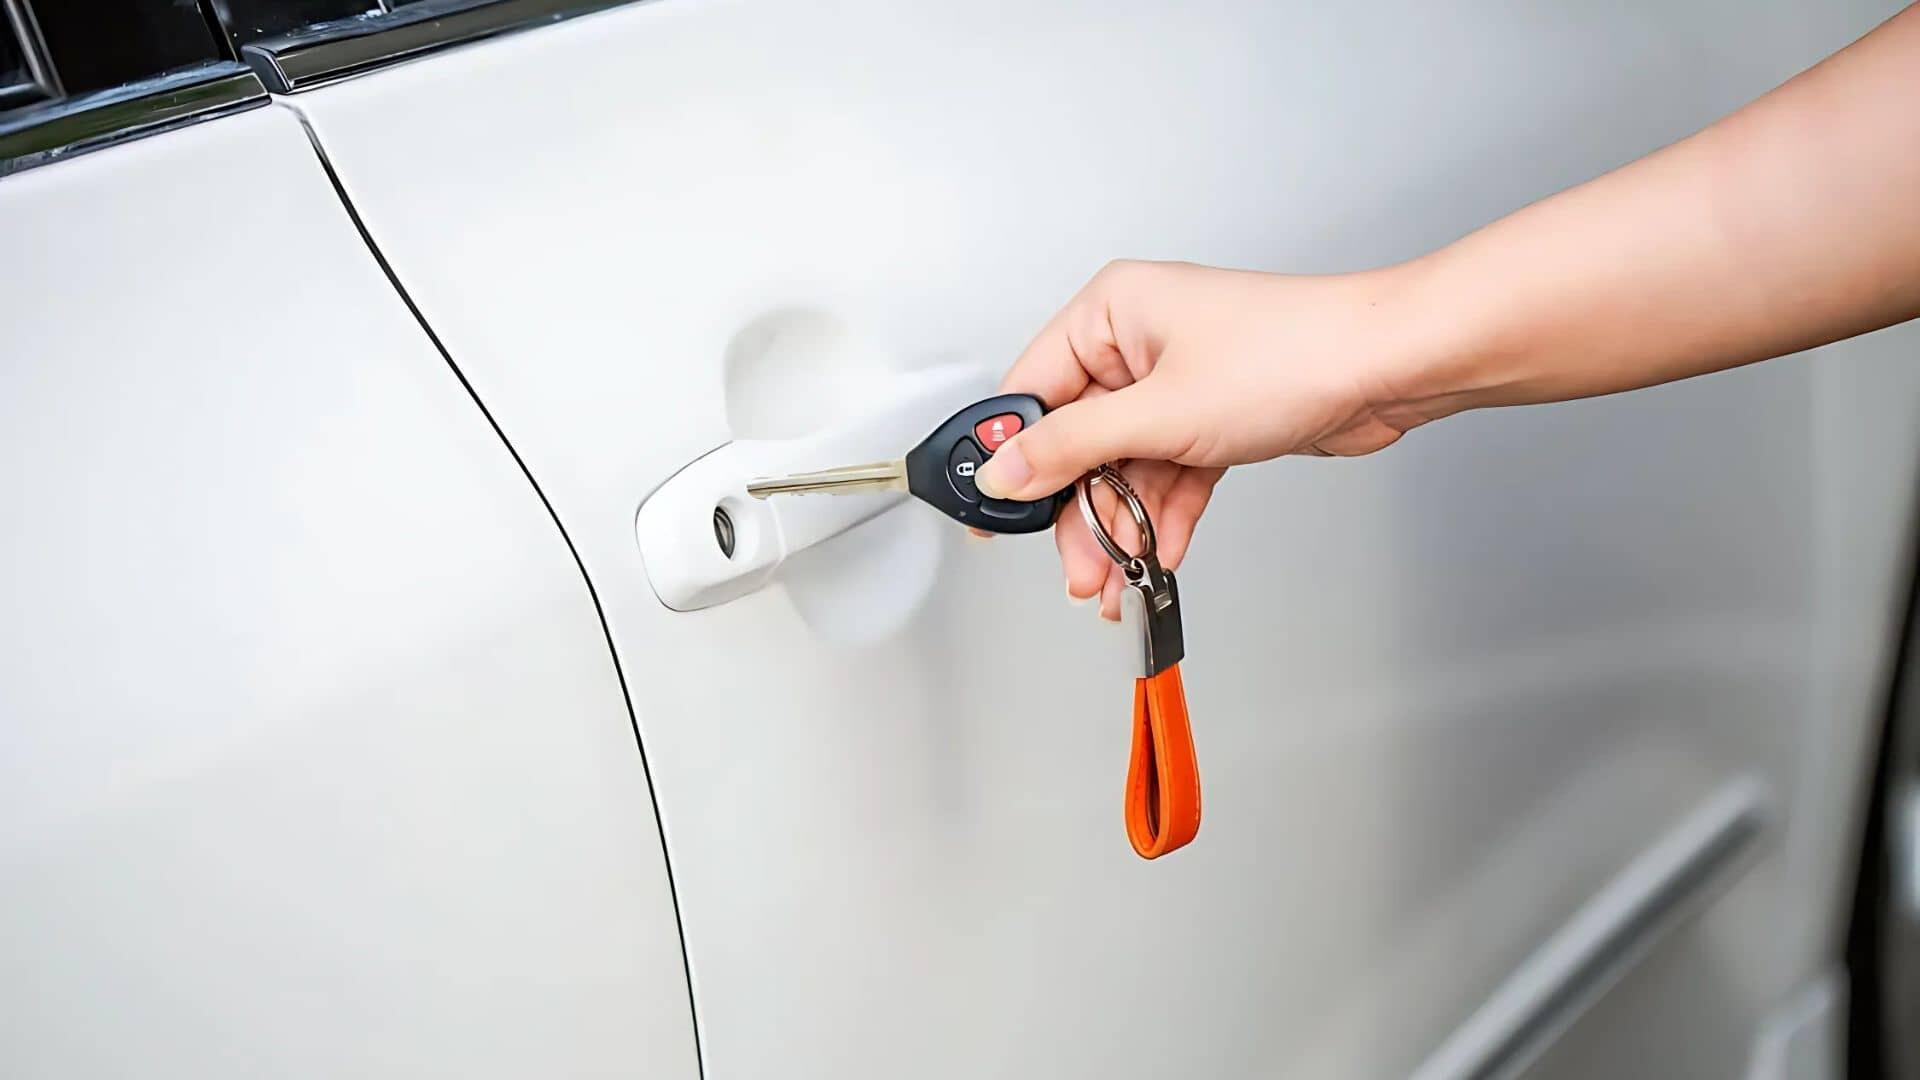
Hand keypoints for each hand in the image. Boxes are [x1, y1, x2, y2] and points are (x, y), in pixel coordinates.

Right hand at [976, 259, 1438, 619]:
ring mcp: (1178, 383)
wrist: (1387, 368)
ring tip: (1117, 578)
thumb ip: (1071, 448)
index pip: (1033, 390)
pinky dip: (1163, 517)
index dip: (1013, 457)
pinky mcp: (1213, 417)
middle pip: (1078, 440)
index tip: (997, 513)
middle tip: (1077, 567)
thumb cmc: (1292, 354)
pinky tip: (1160, 556)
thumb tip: (1004, 471)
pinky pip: (1167, 474)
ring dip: (1122, 527)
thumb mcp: (1159, 413)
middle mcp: (1139, 342)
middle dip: (1079, 511)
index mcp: (1112, 311)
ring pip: (1125, 467)